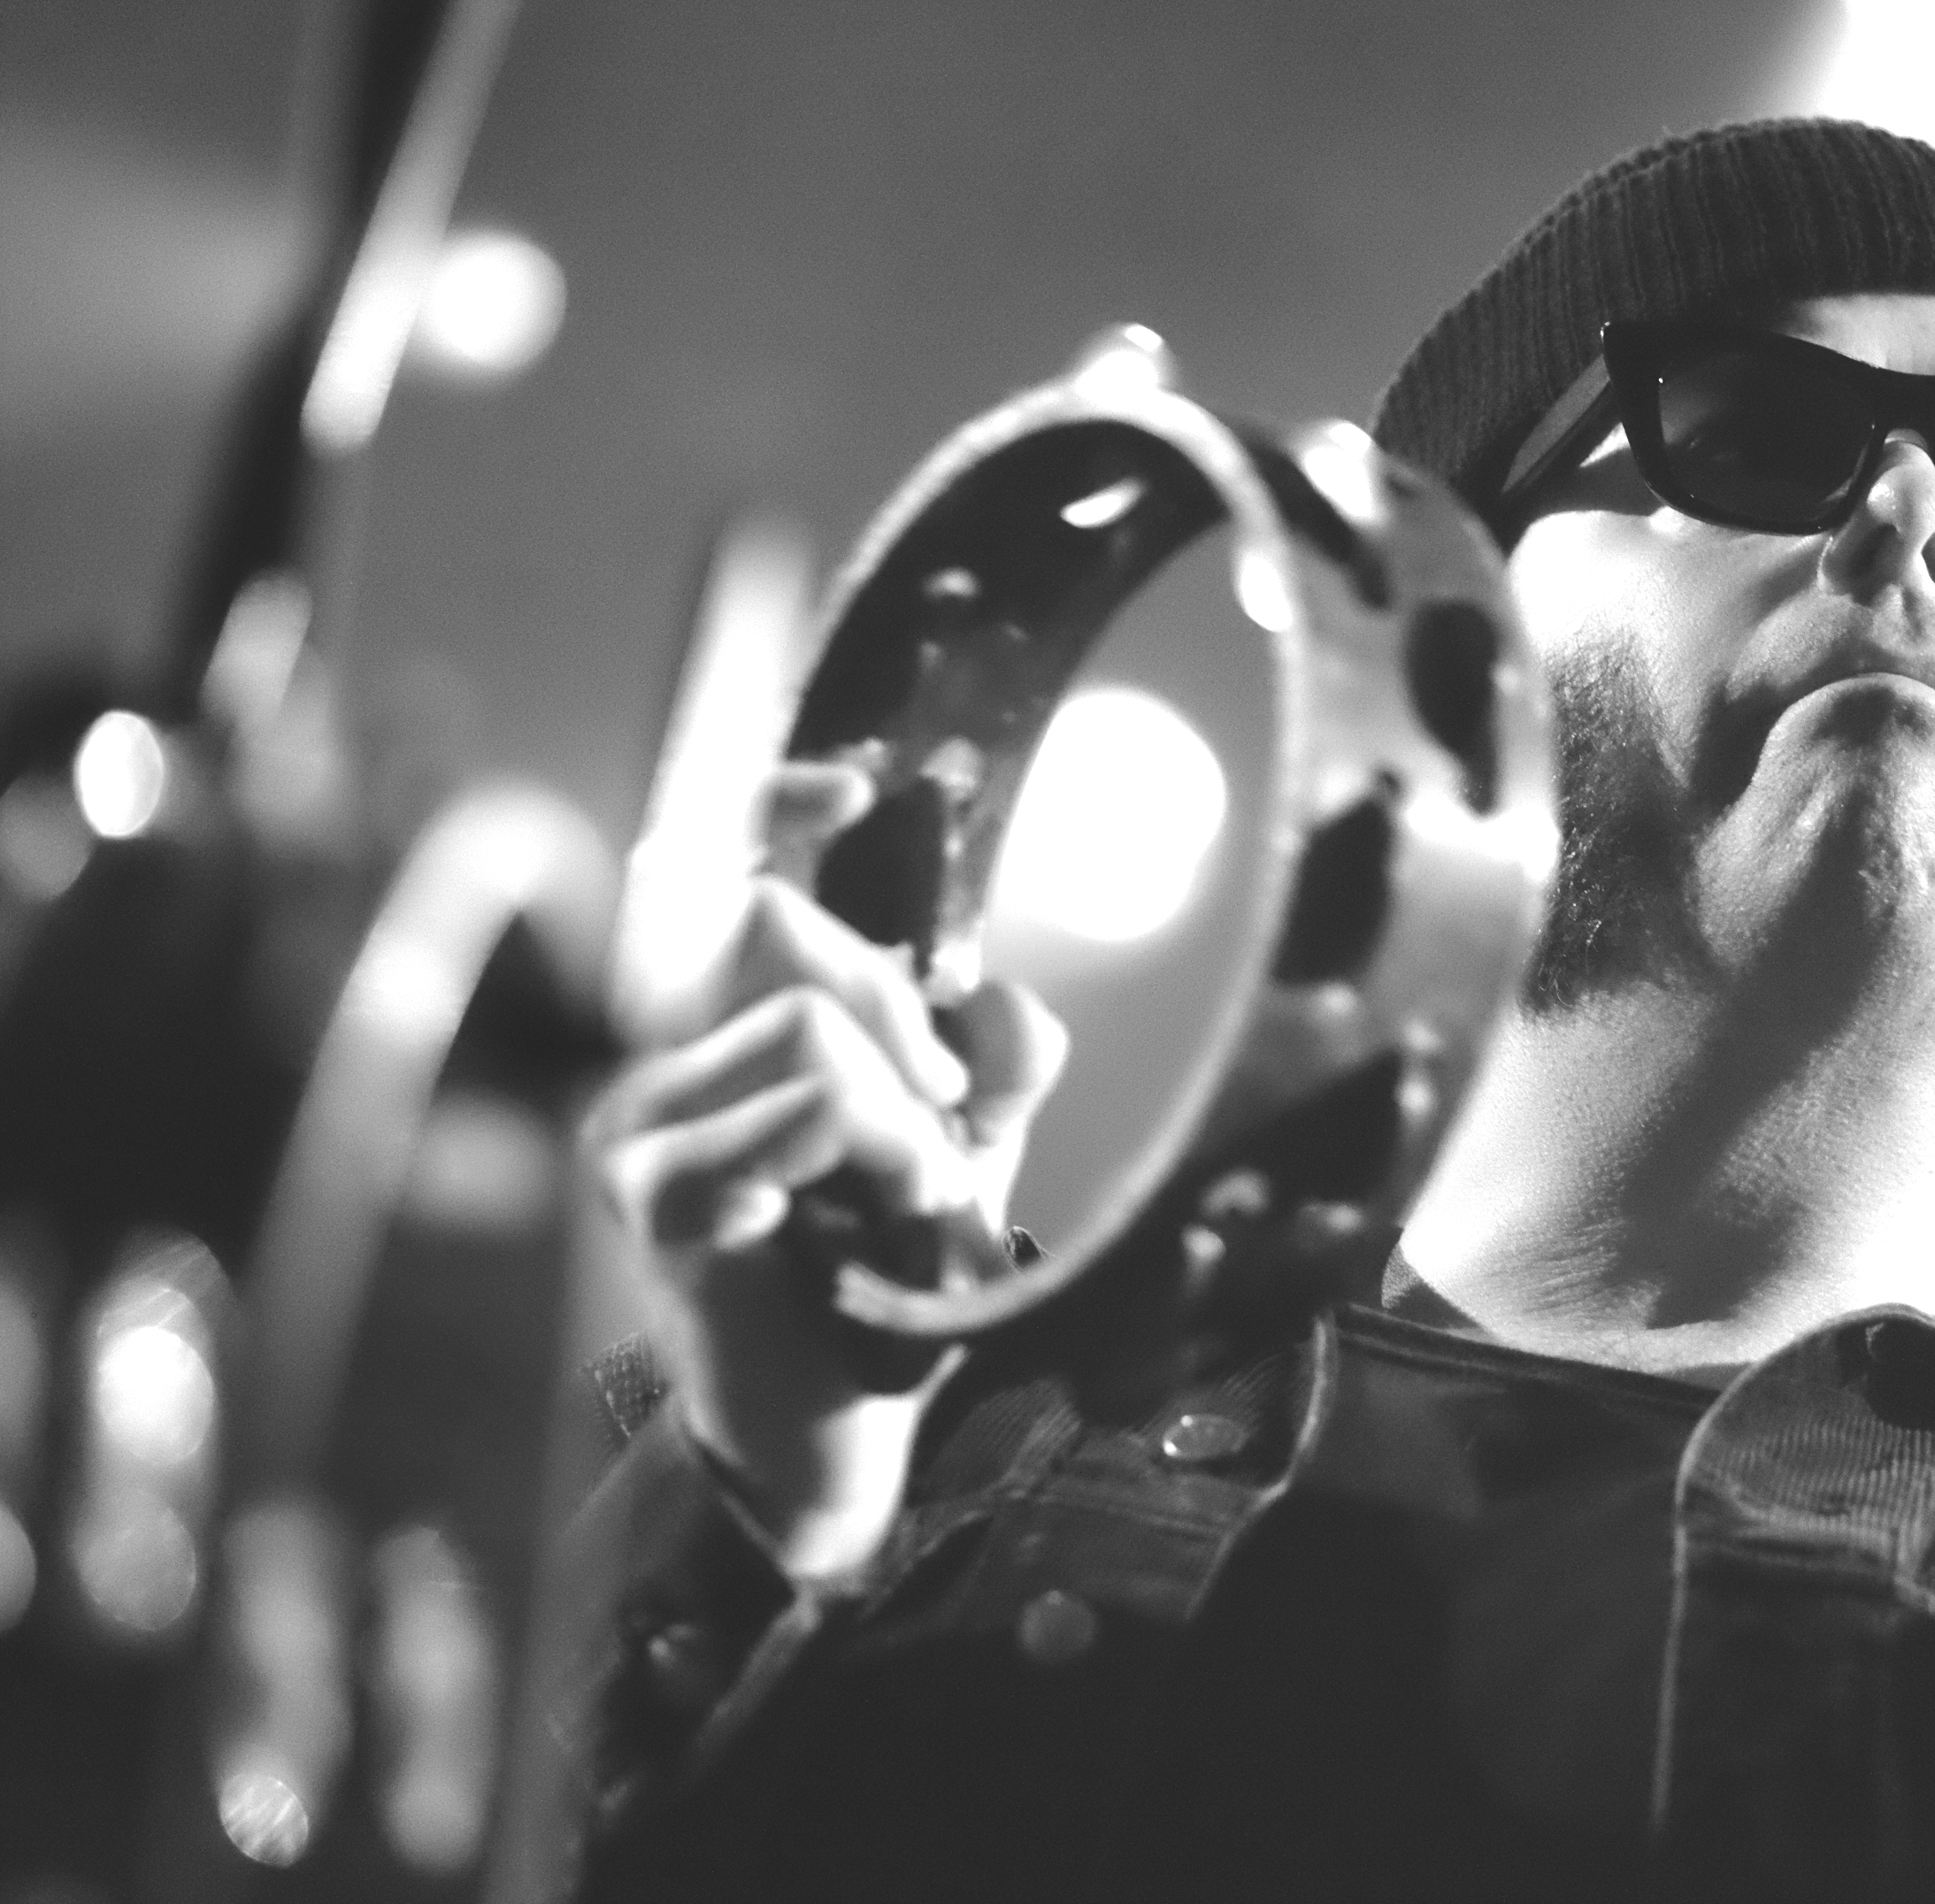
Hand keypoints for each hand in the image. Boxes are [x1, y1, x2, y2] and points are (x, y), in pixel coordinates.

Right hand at [584, 763, 1066, 1576]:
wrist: (829, 1439)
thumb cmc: (878, 1290)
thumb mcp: (964, 1159)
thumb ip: (995, 1069)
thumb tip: (1003, 999)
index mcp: (719, 1038)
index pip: (726, 877)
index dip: (774, 806)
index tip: (847, 788)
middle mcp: (659, 1065)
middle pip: (791, 937)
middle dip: (898, 1032)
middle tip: (928, 1144)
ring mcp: (639, 1130)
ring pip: (815, 1034)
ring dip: (901, 1126)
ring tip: (896, 1214)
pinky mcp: (658, 1200)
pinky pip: (802, 1112)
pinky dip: (870, 1162)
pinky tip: (843, 1234)